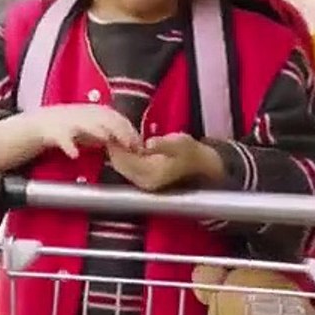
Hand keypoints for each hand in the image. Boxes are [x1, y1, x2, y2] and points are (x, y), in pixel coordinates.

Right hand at [28, 104, 140, 158]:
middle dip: (118, 131)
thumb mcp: (96, 127)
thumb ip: (113, 134)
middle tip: (129, 145)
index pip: (118, 118)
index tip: (139, 144)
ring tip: (106, 139)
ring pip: (85, 125)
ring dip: (97, 131)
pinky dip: (69, 146)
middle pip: (105, 120)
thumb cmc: (73, 127)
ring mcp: (70, 122)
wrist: (42, 124)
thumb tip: (135, 145)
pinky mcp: (55, 132)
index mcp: (97, 112)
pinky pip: (63, 139)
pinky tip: (74, 154)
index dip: (130, 130)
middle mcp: (85, 114)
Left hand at [108, 133, 224, 191]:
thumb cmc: (192, 153)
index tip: (112, 131)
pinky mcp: (142, 180)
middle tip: (112, 131)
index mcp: (152, 174)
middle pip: (119, 164)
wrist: (202, 168)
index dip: (117, 145)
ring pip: (120, 166)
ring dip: (117, 152)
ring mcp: (142, 183)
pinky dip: (123, 156)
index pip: (125, 160)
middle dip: (114, 148)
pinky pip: (126, 167)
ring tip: (118, 136)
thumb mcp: (182, 144)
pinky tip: (126, 145)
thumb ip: (165, 144)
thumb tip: (149, 144)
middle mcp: (144, 182)